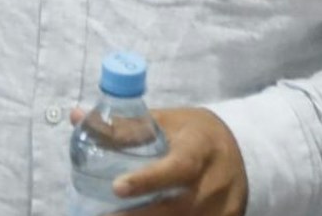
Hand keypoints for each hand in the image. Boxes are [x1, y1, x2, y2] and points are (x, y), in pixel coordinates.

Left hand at [69, 106, 248, 215]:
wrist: (246, 151)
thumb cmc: (196, 133)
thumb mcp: (168, 121)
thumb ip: (124, 124)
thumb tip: (75, 116)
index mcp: (200, 148)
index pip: (177, 167)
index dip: (148, 179)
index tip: (118, 187)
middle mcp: (214, 182)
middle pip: (176, 208)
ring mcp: (222, 209)